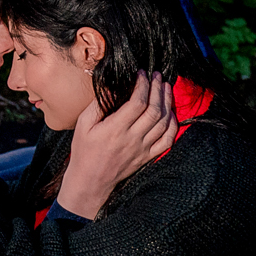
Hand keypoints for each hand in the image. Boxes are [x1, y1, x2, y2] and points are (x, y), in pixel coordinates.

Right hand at [56, 71, 175, 219]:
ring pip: (163, 123)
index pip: (137, 103)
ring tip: (165, 88)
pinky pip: (167, 141)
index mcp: (115, 129)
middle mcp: (132, 139)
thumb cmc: (84, 151)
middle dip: (158, 89)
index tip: (142, 74)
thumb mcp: (83, 124)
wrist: (90, 181)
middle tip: (156, 76)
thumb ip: (98, 105)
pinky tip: (170, 113)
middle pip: (154, 110)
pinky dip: (172, 125)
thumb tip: (113, 87)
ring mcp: (142, 149)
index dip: (143, 85)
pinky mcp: (148, 157)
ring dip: (167, 103)